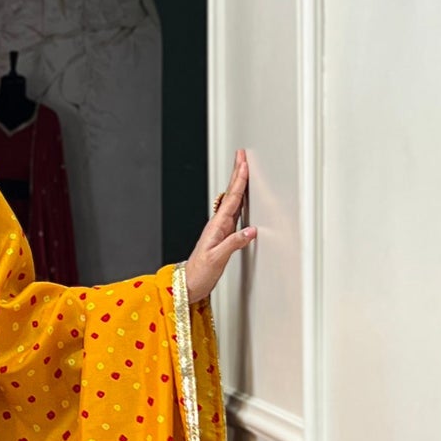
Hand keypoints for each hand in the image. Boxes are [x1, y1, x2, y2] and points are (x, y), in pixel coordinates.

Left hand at [183, 150, 254, 303]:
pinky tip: (241, 198)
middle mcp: (218, 225)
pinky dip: (239, 201)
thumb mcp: (217, 259)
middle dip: (237, 174)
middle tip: (241, 156)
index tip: (244, 164)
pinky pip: (233, 213)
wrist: (190, 284)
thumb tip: (251, 231)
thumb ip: (234, 244)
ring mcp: (220, 230)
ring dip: (238, 185)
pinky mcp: (222, 236)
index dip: (238, 181)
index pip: (231, 199)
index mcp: (217, 227)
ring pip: (232, 201)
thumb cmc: (200, 273)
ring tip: (242, 170)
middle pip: (231, 194)